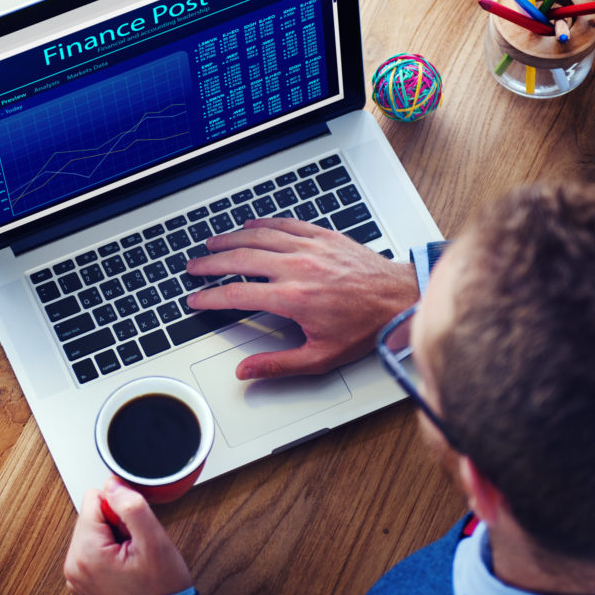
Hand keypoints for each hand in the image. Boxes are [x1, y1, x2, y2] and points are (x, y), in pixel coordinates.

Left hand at [63, 477, 191, 594]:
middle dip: (116, 524)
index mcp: (85, 552)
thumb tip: (113, 484)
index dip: (120, 510)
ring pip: (93, 528)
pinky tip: (125, 564)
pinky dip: (110, 550)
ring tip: (131, 557)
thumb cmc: (161, 591)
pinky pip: (93, 546)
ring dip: (114, 536)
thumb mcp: (154, 542)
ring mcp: (76, 573)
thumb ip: (132, 506)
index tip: (132, 532)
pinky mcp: (82, 578)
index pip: (94, 498)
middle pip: (92, 514)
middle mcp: (74, 563)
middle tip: (134, 547)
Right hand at [186, 217, 418, 379]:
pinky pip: (284, 224)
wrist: (400, 298)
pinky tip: (249, 225)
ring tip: (212, 244)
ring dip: (230, 239)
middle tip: (194, 267)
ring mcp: (309, 248)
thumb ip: (278, 364)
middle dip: (210, 263)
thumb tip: (246, 371)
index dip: (210, 297)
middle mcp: (297, 268)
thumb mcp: (321, 357)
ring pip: (257, 237)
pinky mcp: (322, 236)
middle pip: (239, 259)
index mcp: (293, 298)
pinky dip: (262, 223)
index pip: (237, 294)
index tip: (196, 300)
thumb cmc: (366, 326)